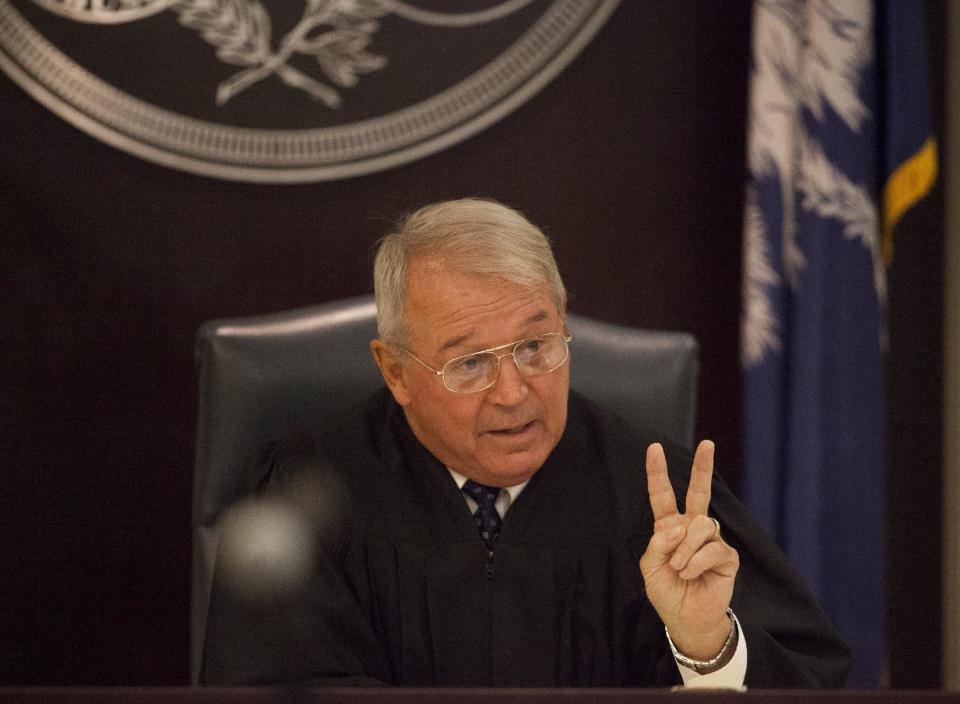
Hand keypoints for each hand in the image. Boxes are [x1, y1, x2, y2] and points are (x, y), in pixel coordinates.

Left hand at [639, 440, 739, 659]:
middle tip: (707, 443)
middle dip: (702, 467)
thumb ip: (658, 543)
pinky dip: (696, 562)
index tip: (653, 448)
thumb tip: (679, 525)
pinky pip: (711, 548)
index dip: (657, 472)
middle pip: (699, 491)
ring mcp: (711, 540)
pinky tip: (691, 573)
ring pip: (700, 525)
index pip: (663, 494)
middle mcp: (692, 528)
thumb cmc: (666, 591)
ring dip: (685, 549)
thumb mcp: (650, 567)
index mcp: (670, 526)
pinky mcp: (727, 556)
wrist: (685, 618)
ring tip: (680, 568)